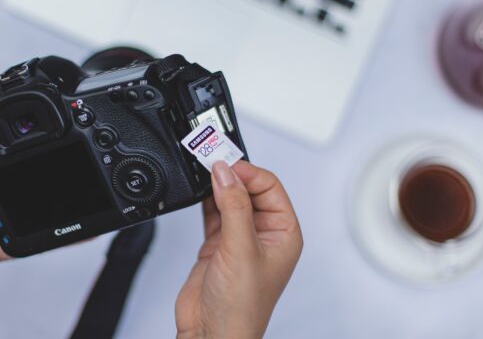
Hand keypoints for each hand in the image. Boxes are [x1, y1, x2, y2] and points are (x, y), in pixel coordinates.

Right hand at [176, 161, 302, 338]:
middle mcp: (263, 233)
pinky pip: (214, 211)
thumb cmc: (241, 308)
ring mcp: (239, 238)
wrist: (211, 334)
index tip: (225, 162)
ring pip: (230, 197)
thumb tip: (226, 172)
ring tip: (202, 170)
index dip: (248, 172)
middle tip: (211, 160)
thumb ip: (234, 207)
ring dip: (217, 184)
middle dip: (232, 174)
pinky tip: (199, 190)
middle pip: (249, 188)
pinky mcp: (218, 243)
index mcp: (283, 233)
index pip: (270, 187)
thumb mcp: (241, 249)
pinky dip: (205, 199)